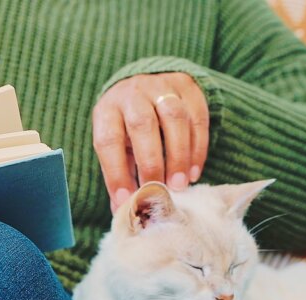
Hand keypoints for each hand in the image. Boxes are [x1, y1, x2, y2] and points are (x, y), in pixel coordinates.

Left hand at [92, 72, 208, 211]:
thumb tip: (122, 210)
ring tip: (180, 184)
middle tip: (160, 189)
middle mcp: (133, 94)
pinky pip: (198, 117)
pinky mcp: (188, 86)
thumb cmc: (127, 126)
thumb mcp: (117, 145)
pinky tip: (193, 171)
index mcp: (108, 111)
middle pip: (142, 125)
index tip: (126, 199)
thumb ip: (120, 174)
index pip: (108, 141)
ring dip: (179, 155)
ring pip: (174, 118)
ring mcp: (161, 86)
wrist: (146, 82)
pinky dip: (197, 148)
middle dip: (152, 162)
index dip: (116, 172)